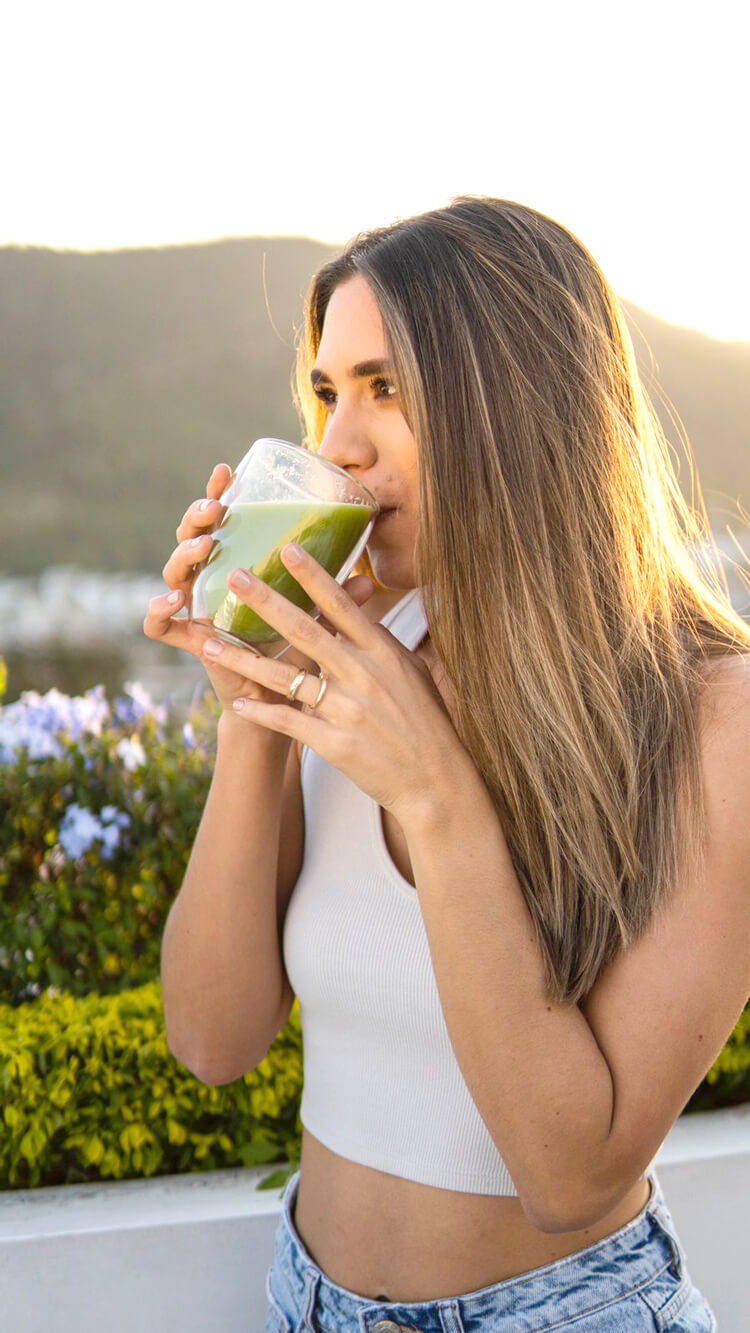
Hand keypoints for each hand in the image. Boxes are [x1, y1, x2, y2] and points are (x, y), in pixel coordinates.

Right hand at [142, 463, 376, 717]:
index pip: (222, 520)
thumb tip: (366, 580)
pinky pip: (158, 625)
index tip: (227, 471)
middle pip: (191, 537)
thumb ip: (334, 599)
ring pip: (174, 572)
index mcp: (237, 564)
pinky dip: (157, 611)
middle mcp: (212, 581)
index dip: (218, 492)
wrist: (281, 701)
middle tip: (217, 509)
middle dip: (197, 517)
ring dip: (184, 555)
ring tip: (204, 547)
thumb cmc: (299, 651)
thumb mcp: (318, 619)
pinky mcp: (188, 640)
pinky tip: (172, 601)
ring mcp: (196, 608)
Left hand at [199, 542, 473, 821]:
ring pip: (285, 678)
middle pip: (306, 631)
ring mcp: (347, 710)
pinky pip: (288, 722)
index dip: (314, 576)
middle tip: (235, 578)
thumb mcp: (413, 674)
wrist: (437, 781)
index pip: (342, 606)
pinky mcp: (335, 743)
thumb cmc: (427, 724)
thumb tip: (361, 616)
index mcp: (382, 653)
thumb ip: (382, 645)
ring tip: (208, 643)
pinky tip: (238, 703)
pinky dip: (261, 712)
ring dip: (243, 659)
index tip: (288, 549)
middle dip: (267, 602)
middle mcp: (363, 675)